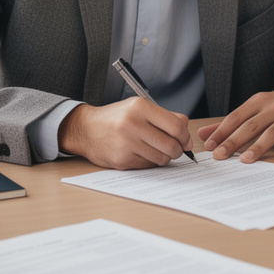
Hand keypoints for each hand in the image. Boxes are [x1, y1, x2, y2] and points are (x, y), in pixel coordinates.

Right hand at [57, 97, 192, 169]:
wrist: (86, 130)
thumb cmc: (117, 118)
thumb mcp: (139, 108)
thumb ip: (166, 117)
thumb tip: (187, 135)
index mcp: (140, 107)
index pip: (176, 126)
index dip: (185, 136)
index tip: (185, 141)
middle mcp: (133, 124)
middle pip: (171, 145)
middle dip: (178, 150)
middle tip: (174, 149)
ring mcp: (126, 143)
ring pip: (162, 158)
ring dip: (164, 157)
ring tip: (156, 150)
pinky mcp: (122, 160)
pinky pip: (148, 165)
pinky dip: (150, 161)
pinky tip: (141, 153)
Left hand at [197, 85, 273, 163]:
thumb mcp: (255, 107)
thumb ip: (230, 122)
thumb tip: (203, 133)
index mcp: (258, 102)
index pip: (236, 117)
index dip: (222, 131)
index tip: (210, 145)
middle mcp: (273, 108)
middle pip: (251, 126)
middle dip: (234, 141)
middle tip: (220, 155)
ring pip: (272, 132)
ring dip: (259, 146)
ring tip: (246, 160)